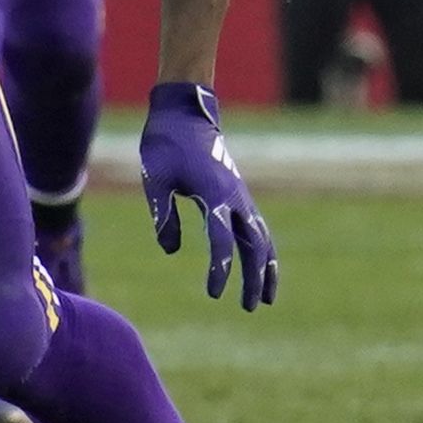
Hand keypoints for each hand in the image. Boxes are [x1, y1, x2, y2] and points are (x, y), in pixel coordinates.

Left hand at [140, 84, 276, 309]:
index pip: (222, 240)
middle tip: (249, 307)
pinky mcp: (239, 195)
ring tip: (265, 299)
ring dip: (266, 269)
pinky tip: (260, 269)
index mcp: (214, 193)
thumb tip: (170, 249)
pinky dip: (263, 251)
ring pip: (263, 238)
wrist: (185, 115)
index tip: (214, 292)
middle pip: (254, 244)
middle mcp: (235, 197)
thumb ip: (163, 213)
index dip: (220, 268)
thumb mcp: (156, 177)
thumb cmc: (165, 144)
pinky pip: (258, 228)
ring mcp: (241, 196)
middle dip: (254, 277)